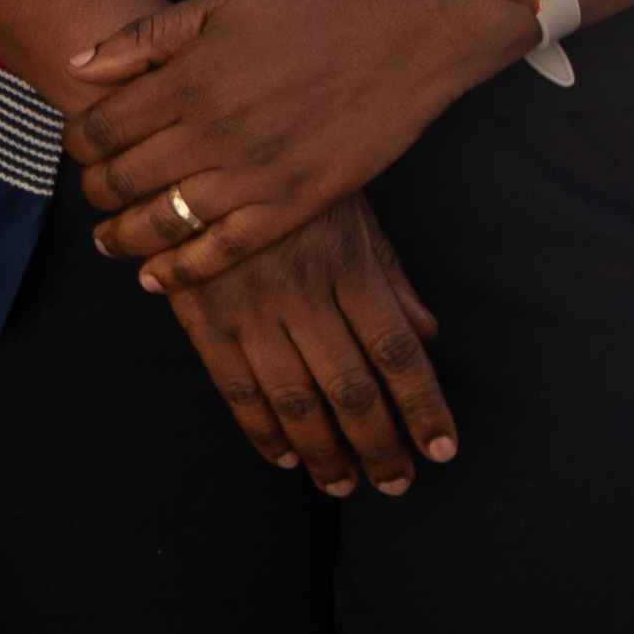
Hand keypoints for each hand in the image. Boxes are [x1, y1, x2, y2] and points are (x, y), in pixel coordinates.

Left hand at [64, 0, 516, 293]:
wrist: (399, 33)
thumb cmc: (306, 10)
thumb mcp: (215, 5)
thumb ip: (142, 38)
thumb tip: (79, 65)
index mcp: (187, 81)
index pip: (103, 128)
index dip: (78, 143)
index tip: (77, 147)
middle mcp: (214, 133)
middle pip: (125, 179)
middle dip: (95, 191)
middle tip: (90, 194)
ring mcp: (256, 173)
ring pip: (166, 221)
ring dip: (125, 235)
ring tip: (106, 240)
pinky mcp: (298, 204)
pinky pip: (227, 250)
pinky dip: (184, 269)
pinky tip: (155, 278)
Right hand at [162, 202, 459, 495]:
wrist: (192, 149)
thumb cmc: (285, 180)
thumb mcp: (351, 213)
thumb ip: (389, 276)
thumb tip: (427, 334)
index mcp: (347, 264)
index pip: (397, 352)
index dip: (423, 407)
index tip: (442, 449)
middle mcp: (302, 293)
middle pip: (351, 389)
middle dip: (379, 446)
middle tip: (396, 482)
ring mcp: (249, 308)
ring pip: (295, 400)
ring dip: (325, 453)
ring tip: (344, 484)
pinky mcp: (203, 316)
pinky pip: (236, 388)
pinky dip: (263, 431)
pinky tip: (286, 455)